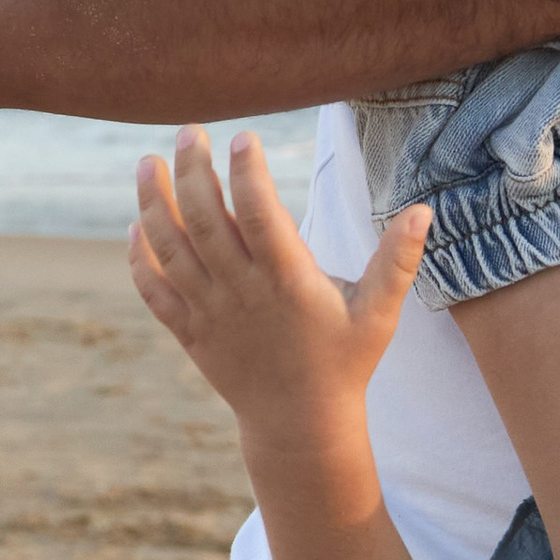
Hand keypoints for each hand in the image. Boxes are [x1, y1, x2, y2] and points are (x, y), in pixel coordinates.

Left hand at [128, 126, 428, 449]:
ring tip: (147, 163)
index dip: (249, 173)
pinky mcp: (191, 333)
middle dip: (192, 171)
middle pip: (205, 220)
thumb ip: (398, 260)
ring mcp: (211, 312)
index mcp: (289, 282)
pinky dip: (140, 259)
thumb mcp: (379, 313)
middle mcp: (243, 293)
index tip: (244, 137)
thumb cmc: (345, 362)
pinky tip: (136, 227)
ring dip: (153, 203)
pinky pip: (155, 291)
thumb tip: (423, 209)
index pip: (262, 214)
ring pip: (171, 249)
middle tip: (189, 133)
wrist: (301, 425)